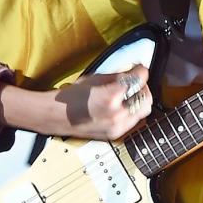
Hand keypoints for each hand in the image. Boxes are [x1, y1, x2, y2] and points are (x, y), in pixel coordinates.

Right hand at [0, 64, 152, 139]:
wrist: (57, 117)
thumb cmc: (71, 96)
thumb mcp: (95, 78)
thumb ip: (118, 75)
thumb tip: (134, 70)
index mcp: (111, 97)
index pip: (139, 80)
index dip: (141, 71)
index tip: (140, 68)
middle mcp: (117, 115)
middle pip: (146, 98)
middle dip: (143, 87)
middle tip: (135, 81)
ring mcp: (117, 127)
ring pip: (143, 112)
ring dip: (139, 100)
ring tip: (128, 94)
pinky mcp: (116, 135)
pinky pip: (133, 121)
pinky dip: (132, 112)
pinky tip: (121, 106)